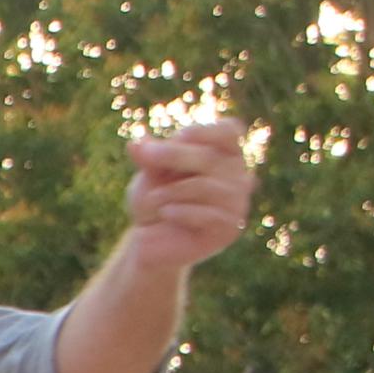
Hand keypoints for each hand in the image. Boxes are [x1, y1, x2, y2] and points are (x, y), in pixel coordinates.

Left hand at [122, 118, 249, 275]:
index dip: (207, 131)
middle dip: (175, 155)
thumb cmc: (155, 202)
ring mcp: (237, 204)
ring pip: (205, 186)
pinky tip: (165, 213)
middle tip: (147, 156)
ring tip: (153, 199)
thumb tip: (135, 142)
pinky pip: (207, 214)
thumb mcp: (149, 176)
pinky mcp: (229, 229)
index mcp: (224, 156)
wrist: (151, 242)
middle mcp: (238, 177)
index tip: (180, 135)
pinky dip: (179, 212)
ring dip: (171, 190)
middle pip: (211, 157)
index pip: (229, 132)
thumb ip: (148, 158)